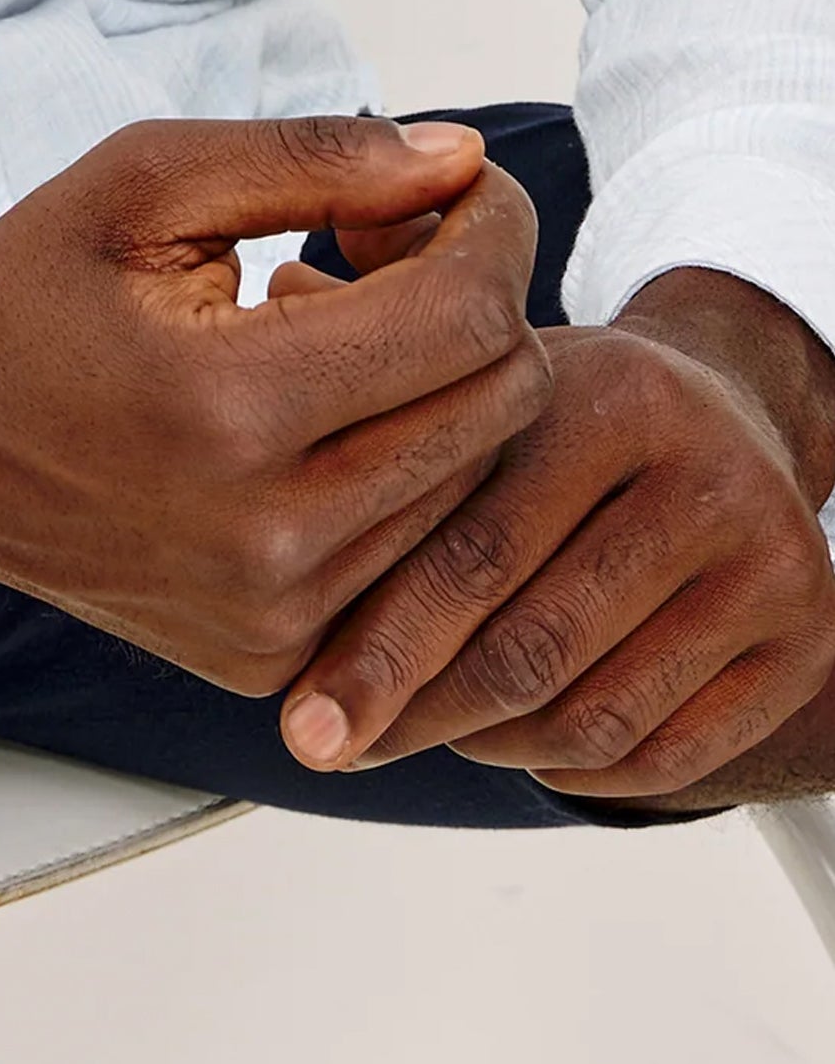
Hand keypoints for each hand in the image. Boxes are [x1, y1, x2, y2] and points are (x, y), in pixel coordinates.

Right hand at [0, 113, 548, 688]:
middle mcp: (268, 538)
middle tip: (383, 251)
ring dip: (437, 387)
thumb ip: (318, 159)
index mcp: (230, 408)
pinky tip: (311, 412)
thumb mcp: (148, 181)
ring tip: (328, 329)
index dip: (491, 228)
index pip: (467, 318)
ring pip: (471, 481)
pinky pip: (411, 552)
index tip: (453, 190)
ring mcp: (274, 616)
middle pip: (498, 405)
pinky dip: (396, 466)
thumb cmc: (25, 296)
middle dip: (476, 300)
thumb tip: (464, 160)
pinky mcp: (271, 655)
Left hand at [279, 273, 834, 805]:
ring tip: (420, 730)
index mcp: (616, 395)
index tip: (301, 712)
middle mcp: (708, 475)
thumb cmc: (574, 410)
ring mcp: (769, 562)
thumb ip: (388, 350)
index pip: (476, 549)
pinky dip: (569, 768)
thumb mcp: (493, 362)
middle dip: (413, 709)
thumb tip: (281, 295)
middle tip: (334, 744)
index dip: (377, 642)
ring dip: (484, 744)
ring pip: (589, 715)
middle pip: (530, 646)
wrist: (730, 420)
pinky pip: (662, 755)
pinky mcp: (805, 639)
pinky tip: (512, 740)